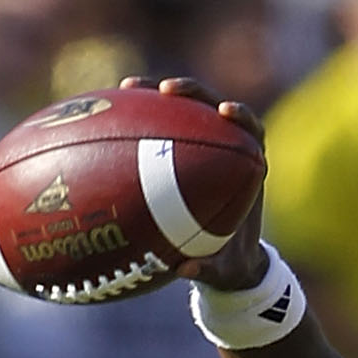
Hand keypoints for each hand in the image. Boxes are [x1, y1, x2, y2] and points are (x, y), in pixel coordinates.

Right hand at [123, 74, 269, 288]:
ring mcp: (203, 147)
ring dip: (156, 97)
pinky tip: (107, 113)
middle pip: (212, 107)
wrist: (225, 262)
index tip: (224, 112)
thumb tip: (185, 270)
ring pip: (182, 111)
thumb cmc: (230, 263)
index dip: (240, 117)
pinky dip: (137, 120)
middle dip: (192, 93)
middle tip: (167, 90)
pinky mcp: (179, 151)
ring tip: (128, 88)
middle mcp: (228, 150)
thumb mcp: (222, 270)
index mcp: (248, 170)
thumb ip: (208, 269)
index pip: (250, 130)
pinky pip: (159, 129)